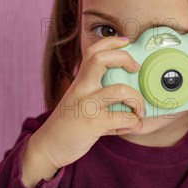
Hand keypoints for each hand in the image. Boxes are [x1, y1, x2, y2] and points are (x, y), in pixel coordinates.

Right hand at [26, 36, 145, 170]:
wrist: (48, 146)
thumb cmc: (68, 123)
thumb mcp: (78, 99)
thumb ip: (96, 90)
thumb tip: (127, 86)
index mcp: (80, 81)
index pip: (93, 51)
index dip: (112, 41)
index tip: (127, 42)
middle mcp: (81, 89)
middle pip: (101, 59)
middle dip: (125, 58)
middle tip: (136, 69)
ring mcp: (86, 106)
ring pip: (120, 90)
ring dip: (137, 100)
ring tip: (139, 110)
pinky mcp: (92, 124)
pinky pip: (123, 118)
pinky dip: (134, 122)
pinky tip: (132, 126)